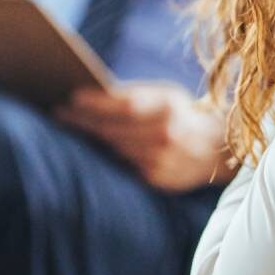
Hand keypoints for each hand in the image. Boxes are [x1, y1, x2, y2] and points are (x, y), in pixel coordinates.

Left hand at [55, 81, 233, 191]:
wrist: (217, 148)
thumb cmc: (182, 114)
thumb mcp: (166, 95)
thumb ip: (135, 96)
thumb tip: (91, 95)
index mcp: (169, 106)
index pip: (125, 104)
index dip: (96, 102)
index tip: (71, 97)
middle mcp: (166, 133)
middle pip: (113, 129)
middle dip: (83, 121)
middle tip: (58, 114)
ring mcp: (162, 159)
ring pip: (114, 149)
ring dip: (91, 140)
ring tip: (68, 129)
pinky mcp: (157, 179)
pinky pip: (123, 166)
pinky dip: (107, 156)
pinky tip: (91, 149)